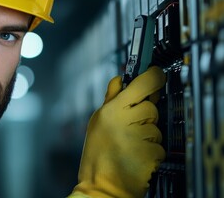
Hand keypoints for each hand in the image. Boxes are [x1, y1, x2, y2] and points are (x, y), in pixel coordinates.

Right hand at [69, 66, 165, 197]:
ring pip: (156, 127)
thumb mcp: (97, 122)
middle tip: (133, 126)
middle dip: (146, 116)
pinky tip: (137, 156)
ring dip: (148, 136)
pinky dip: (152, 151)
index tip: (157, 73)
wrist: (101, 185)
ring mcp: (138, 136)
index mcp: (111, 110)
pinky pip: (160, 145)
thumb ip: (110, 99)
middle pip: (151, 106)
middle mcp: (124, 121)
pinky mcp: (150, 152)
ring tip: (131, 145)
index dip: (153, 76)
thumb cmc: (98, 156)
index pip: (140, 83)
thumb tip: (119, 79)